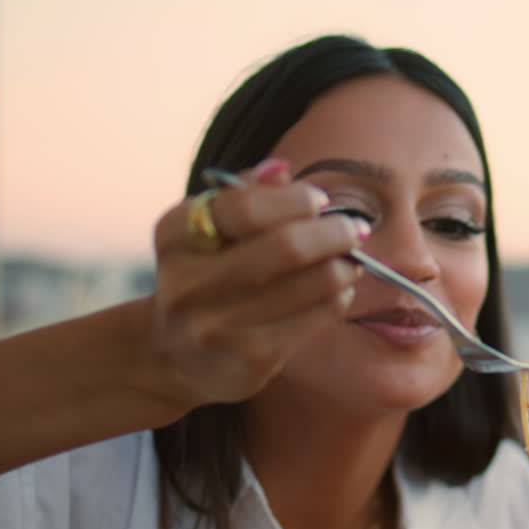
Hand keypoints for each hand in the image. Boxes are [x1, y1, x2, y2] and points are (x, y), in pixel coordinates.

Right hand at [144, 157, 366, 408]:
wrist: (174, 357)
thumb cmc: (205, 277)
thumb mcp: (209, 232)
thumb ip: (243, 196)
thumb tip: (281, 169)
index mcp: (175, 235)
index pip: (246, 206)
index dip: (295, 200)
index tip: (320, 201)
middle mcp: (187, 282)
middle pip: (287, 246)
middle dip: (333, 233)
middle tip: (353, 229)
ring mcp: (217, 326)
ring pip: (312, 284)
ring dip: (344, 267)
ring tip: (351, 261)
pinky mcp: (249, 359)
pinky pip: (315, 319)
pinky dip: (337, 299)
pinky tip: (337, 292)